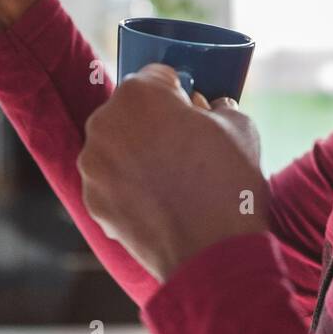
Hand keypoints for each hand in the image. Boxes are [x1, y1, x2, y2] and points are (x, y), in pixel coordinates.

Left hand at [79, 65, 268, 281]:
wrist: (213, 256)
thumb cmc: (229, 184)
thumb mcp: (240, 127)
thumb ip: (218, 107)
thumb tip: (211, 110)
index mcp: (138, 94)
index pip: (158, 77)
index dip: (181, 92)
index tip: (195, 110)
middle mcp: (104, 124)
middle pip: (132, 110)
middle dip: (155, 122)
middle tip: (187, 145)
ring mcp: (93, 166)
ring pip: (118, 146)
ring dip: (140, 153)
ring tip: (175, 178)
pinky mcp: (92, 202)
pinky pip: (113, 181)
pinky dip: (131, 186)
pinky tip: (161, 202)